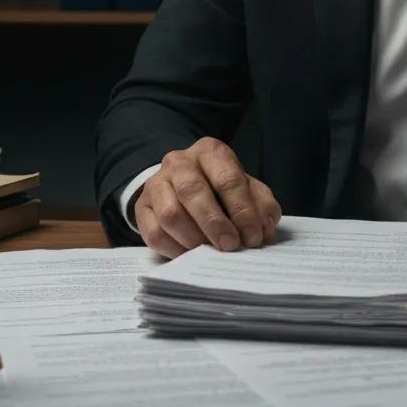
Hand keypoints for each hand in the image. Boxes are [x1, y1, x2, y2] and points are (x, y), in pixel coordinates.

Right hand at [134, 137, 281, 258]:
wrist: (182, 185)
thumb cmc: (221, 187)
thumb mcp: (246, 188)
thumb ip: (261, 204)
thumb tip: (264, 227)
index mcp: (211, 152)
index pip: (228, 179)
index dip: (243, 211)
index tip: (253, 236)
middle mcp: (180, 162)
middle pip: (194, 192)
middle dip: (215, 224)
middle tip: (231, 246)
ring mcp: (157, 183)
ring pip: (170, 213)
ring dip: (194, 238)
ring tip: (210, 251)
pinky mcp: (141, 206)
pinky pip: (152, 233)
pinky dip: (174, 249)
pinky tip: (190, 255)